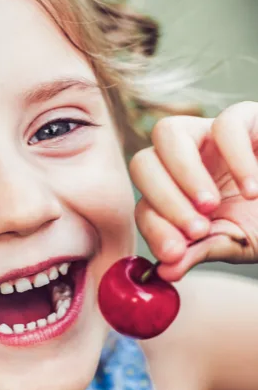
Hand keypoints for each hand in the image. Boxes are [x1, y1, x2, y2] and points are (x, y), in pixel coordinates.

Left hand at [130, 101, 257, 281]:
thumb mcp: (233, 242)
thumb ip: (198, 251)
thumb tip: (164, 271)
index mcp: (175, 191)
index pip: (144, 204)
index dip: (153, 227)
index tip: (174, 252)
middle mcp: (184, 159)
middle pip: (142, 163)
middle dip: (163, 201)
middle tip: (197, 229)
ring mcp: (210, 134)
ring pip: (168, 133)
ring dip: (184, 174)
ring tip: (212, 206)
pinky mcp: (246, 118)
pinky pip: (226, 124)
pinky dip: (235, 159)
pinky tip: (252, 191)